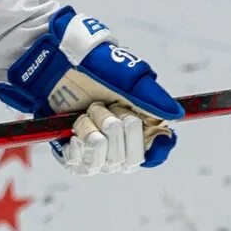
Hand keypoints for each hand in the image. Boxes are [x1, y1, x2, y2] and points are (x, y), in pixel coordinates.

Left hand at [0, 8, 182, 176]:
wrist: (54, 65)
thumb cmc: (94, 67)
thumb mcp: (128, 78)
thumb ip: (152, 98)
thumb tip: (175, 116)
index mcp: (141, 124)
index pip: (158, 151)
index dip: (158, 146)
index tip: (156, 134)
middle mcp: (121, 143)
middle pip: (132, 159)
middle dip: (118, 128)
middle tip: (103, 105)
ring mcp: (98, 152)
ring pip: (108, 162)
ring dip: (95, 132)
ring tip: (84, 113)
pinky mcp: (75, 156)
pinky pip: (84, 165)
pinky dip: (80, 145)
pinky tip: (74, 130)